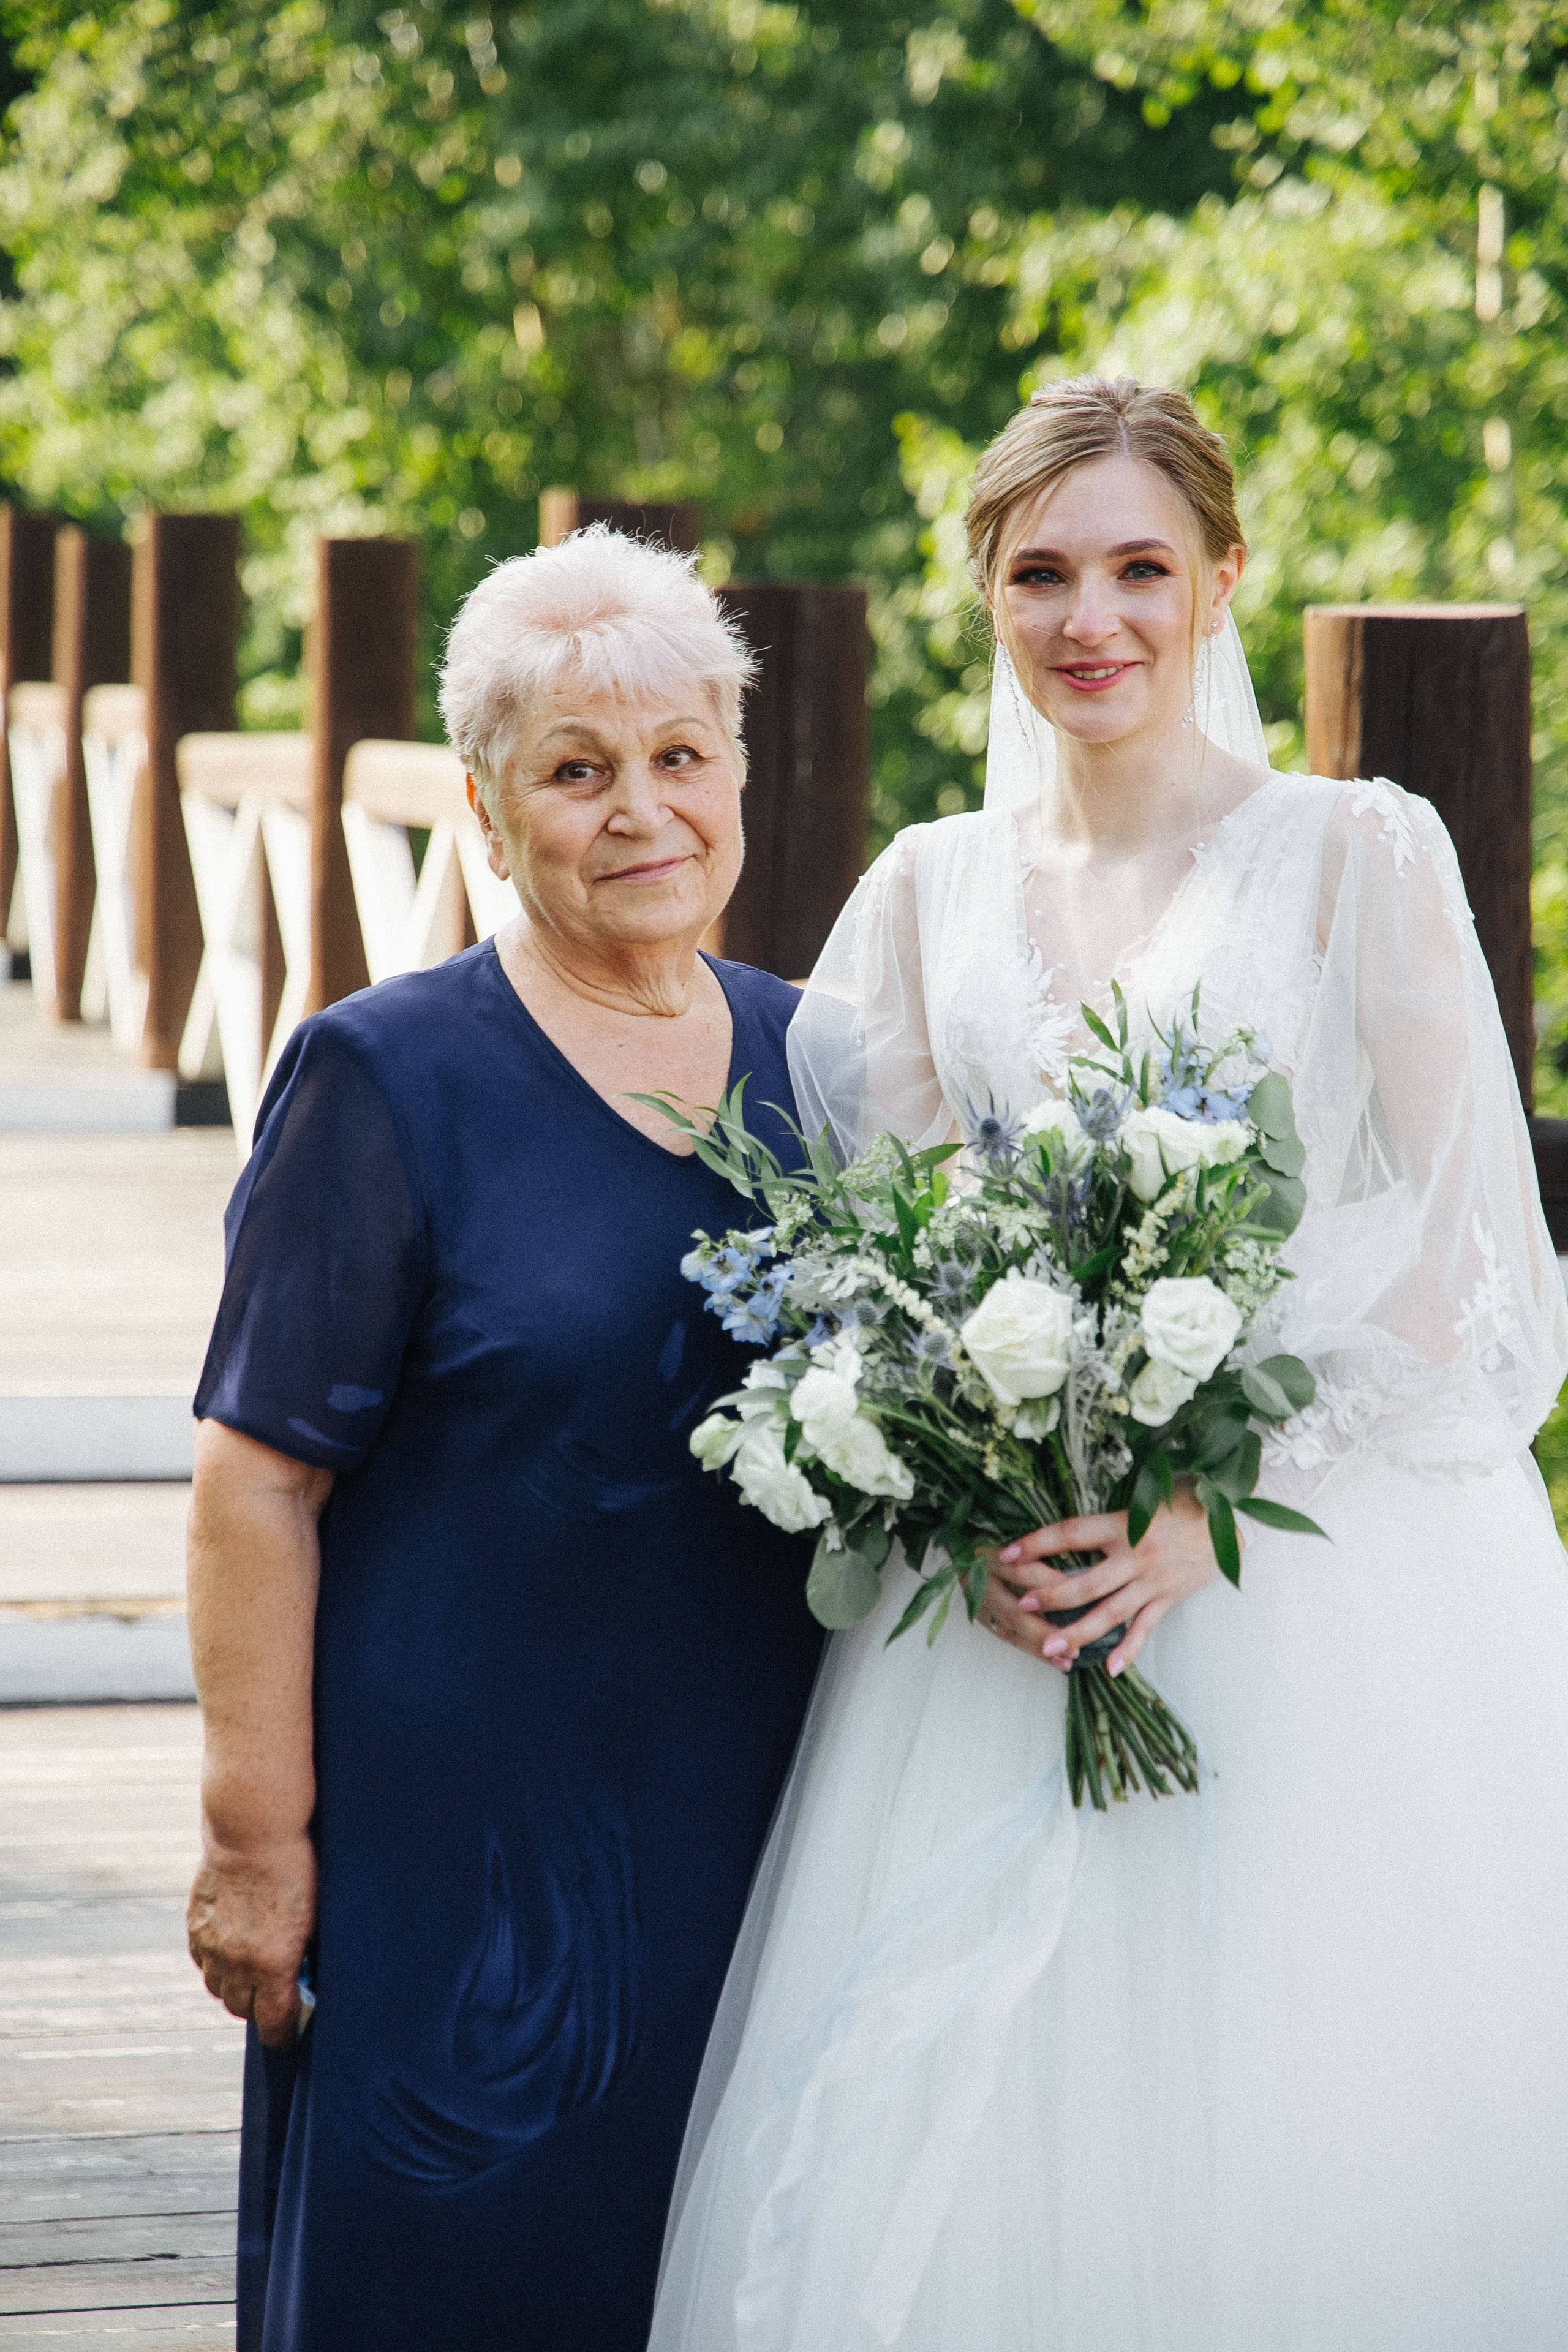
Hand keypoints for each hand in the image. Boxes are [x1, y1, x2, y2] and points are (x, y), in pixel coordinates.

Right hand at [187, 1833, 316, 2048]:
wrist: (253, 1832)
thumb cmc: (296, 1870)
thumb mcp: (313, 1918)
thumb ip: (303, 1956)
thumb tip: (304, 1982)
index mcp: (272, 1965)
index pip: (274, 2022)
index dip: (283, 2035)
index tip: (289, 2038)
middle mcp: (237, 1963)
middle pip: (242, 2009)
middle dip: (259, 2010)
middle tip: (274, 2001)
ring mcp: (211, 1945)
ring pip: (218, 1989)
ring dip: (235, 1988)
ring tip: (252, 1975)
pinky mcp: (196, 1926)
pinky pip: (202, 1962)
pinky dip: (216, 1965)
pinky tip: (232, 1951)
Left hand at [982, 1484, 1220, 1676]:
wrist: (1231, 1515)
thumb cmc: (1182, 1499)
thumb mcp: (1143, 1496)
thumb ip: (1109, 1513)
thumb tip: (1068, 1523)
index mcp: (1122, 1523)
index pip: (1069, 1533)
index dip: (1036, 1543)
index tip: (1007, 1552)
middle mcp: (1134, 1554)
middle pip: (1084, 1583)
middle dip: (1049, 1597)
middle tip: (1021, 1606)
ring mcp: (1152, 1580)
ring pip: (1110, 1612)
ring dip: (1078, 1631)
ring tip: (1050, 1649)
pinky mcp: (1170, 1597)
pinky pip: (1145, 1627)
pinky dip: (1128, 1649)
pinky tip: (1109, 1668)